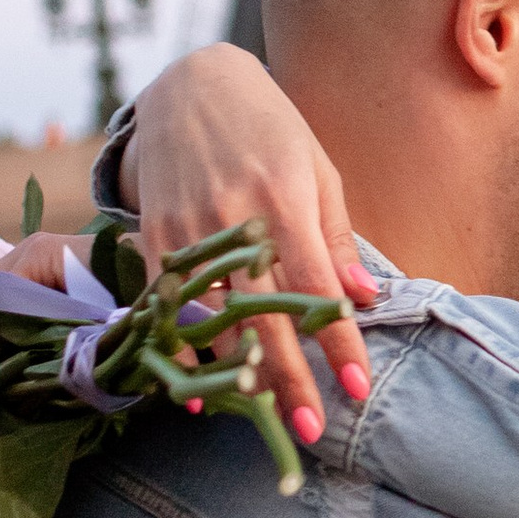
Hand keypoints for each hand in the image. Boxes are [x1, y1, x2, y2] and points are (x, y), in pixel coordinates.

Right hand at [125, 47, 376, 436]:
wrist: (190, 86)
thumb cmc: (270, 129)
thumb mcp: (317, 171)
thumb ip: (337, 239)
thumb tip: (364, 299)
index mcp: (284, 200)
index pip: (315, 287)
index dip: (337, 342)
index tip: (356, 387)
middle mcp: (233, 218)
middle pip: (263, 314)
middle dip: (290, 378)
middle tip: (311, 431)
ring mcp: (187, 229)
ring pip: (212, 318)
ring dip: (238, 376)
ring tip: (262, 422)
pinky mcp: (154, 236)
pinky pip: (167, 305)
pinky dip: (181, 352)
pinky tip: (196, 393)